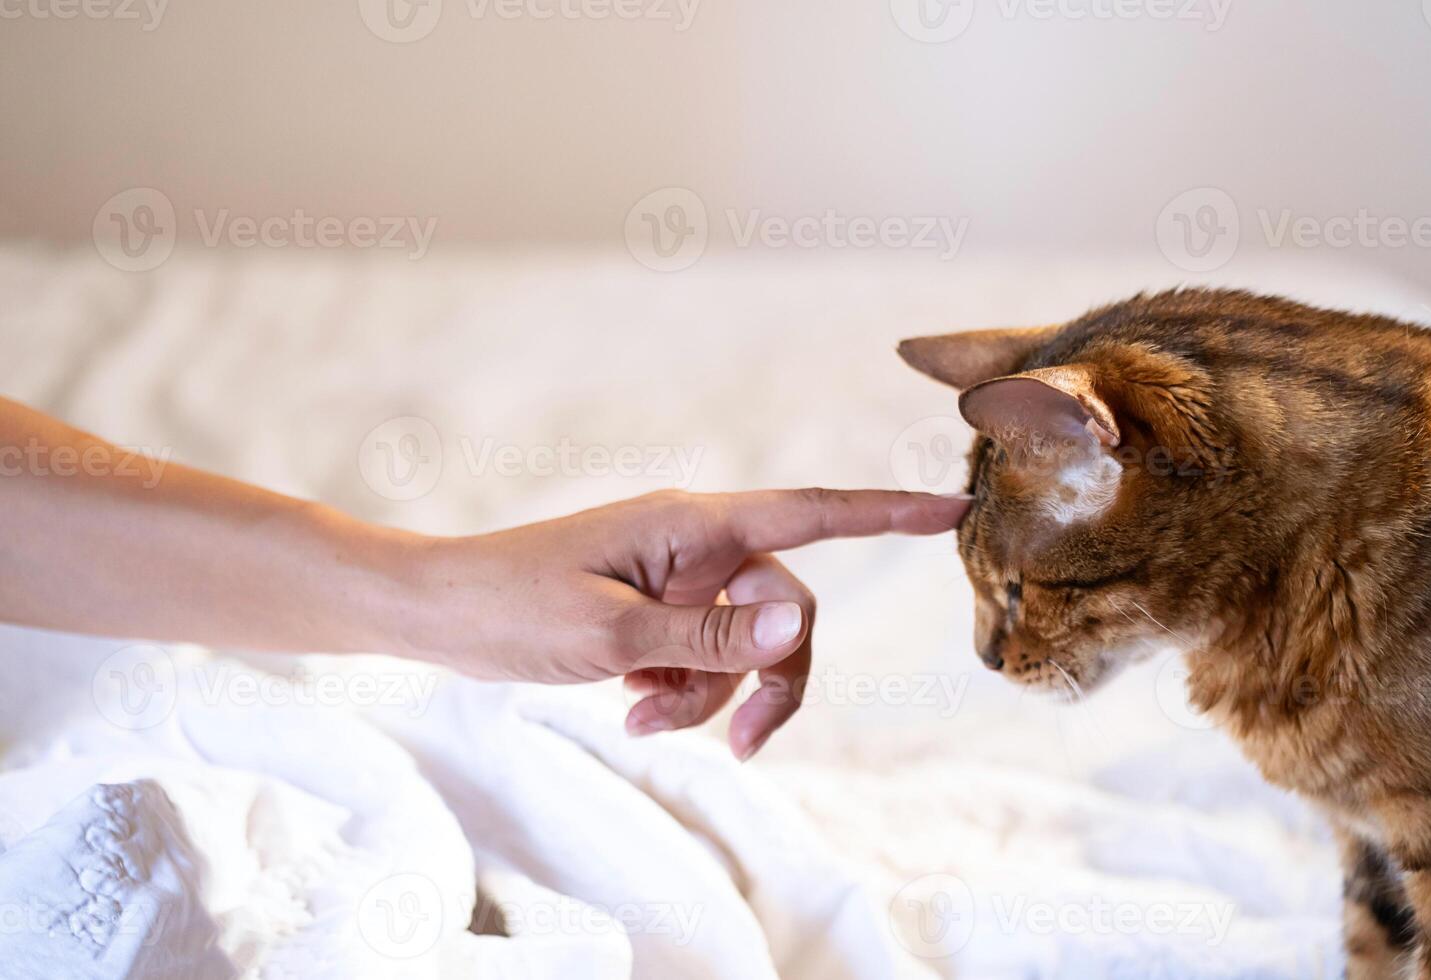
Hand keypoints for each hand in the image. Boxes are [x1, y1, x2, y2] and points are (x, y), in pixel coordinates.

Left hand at [407, 489, 968, 759]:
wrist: (439, 615)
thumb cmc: (512, 605)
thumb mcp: (613, 636)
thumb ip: (711, 637)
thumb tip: (800, 626)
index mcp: (695, 527)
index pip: (812, 514)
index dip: (887, 513)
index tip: (952, 509)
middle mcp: (698, 547)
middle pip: (784, 613)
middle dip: (767, 681)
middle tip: (736, 744)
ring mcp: (680, 582)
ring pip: (744, 648)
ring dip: (708, 698)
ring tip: (638, 719)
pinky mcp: (659, 614)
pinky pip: (704, 662)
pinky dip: (680, 696)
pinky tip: (628, 713)